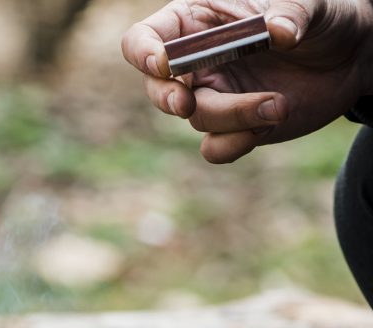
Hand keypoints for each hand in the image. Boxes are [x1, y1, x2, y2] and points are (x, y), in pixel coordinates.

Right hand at [122, 0, 372, 162]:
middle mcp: (197, 63)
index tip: (163, 63)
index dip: (144, 52)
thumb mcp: (312, 4)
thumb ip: (293, 12)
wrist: (348, 58)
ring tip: (279, 104)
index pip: (146, 37)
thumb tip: (278, 31)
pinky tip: (266, 126)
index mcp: (199, 22)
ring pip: (197, 119)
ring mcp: (213, 98)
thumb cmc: (321, 18)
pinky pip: (214, 148)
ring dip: (234, 115)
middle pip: (157, 87)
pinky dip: (234, 145)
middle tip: (186, 103)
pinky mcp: (233, 129)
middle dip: (167, 97)